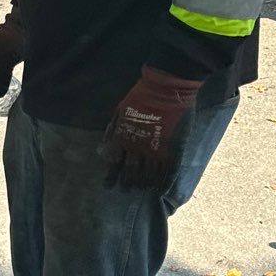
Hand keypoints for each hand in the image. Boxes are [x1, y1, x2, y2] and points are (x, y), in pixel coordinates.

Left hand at [100, 67, 203, 189]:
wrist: (167, 86)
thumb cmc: (141, 95)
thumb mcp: (119, 111)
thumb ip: (112, 130)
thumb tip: (102, 149)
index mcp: (124, 139)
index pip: (114, 164)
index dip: (111, 177)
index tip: (108, 185)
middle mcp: (138, 148)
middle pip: (130, 173)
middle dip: (127, 184)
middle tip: (125, 190)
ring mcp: (156, 150)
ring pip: (148, 175)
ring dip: (144, 184)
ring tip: (142, 188)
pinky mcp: (173, 149)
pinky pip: (168, 172)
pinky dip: (163, 182)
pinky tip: (160, 189)